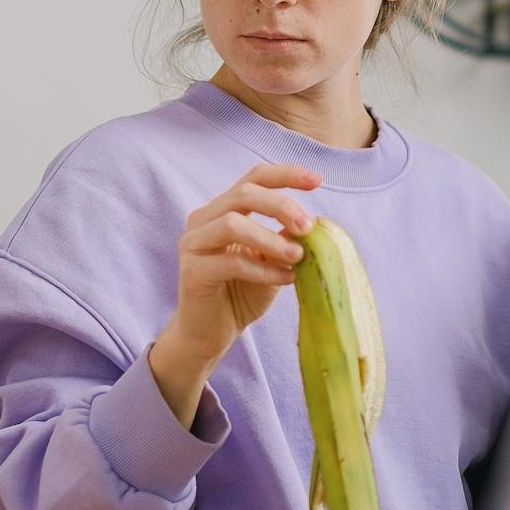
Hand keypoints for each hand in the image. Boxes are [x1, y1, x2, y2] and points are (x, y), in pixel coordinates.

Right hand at [149, 163, 319, 426]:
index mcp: (223, 209)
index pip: (254, 178)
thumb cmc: (241, 293)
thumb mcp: (272, 260)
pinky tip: (285, 279)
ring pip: (232, 224)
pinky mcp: (192, 271)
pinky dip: (263, 269)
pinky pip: (231, 261)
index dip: (285, 175)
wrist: (210, 334)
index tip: (317, 180)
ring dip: (270, 239)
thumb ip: (285, 238)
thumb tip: (314, 223)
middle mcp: (203, 219)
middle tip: (308, 226)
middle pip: (243, 194)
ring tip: (297, 256)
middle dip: (280, 205)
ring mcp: (193, 244)